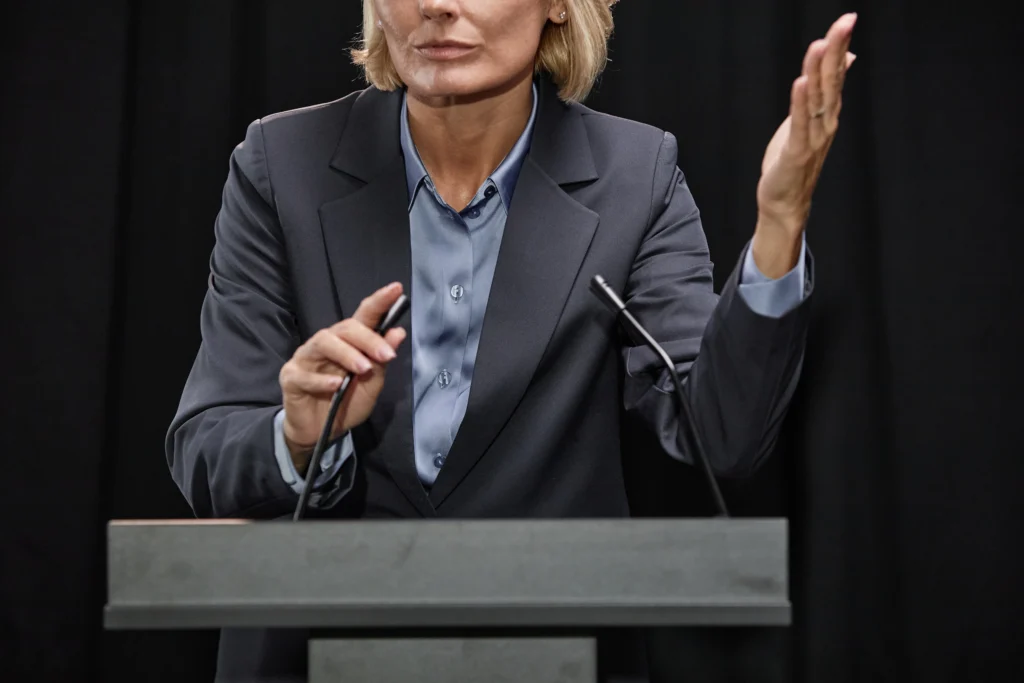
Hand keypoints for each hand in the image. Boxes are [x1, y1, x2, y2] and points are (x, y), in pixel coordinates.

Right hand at [278, 282, 406, 473]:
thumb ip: (382, 360)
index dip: (379, 301)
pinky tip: (335, 386)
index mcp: (349, 342)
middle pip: (344, 328)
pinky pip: (304, 373)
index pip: (363, 316)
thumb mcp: (372, 384)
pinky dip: (321, 379)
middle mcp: (326, 344)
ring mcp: (306, 358)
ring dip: (347, 354)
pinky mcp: (291, 377)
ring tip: (363, 369)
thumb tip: (398, 332)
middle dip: (367, 338)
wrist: (321, 432)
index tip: (396, 289)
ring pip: (323, 342)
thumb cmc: (347, 402)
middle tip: (385, 354)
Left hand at [753, 13, 856, 274]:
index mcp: (828, 112)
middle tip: (845, 21)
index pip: (837, 73)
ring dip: (818, 70)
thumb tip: (846, 59)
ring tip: (820, 44)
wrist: (785, 201)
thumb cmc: (794, 158)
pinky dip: (800, 103)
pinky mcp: (796, 151)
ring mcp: (813, 137)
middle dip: (836, 49)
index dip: (841, 47)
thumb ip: (824, 89)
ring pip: (817, 98)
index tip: (847, 20)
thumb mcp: (810, 118)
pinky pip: (799, 123)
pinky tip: (800, 83)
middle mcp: (826, 122)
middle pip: (832, 80)